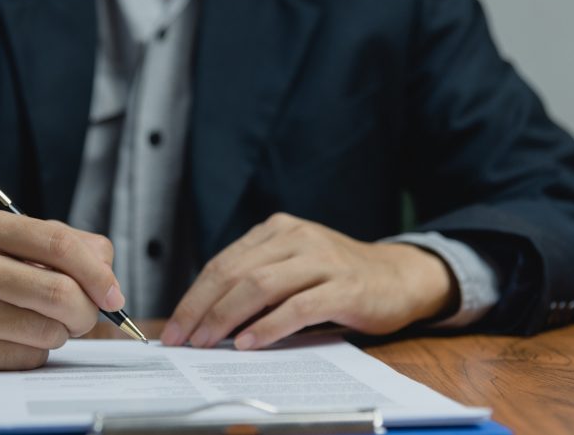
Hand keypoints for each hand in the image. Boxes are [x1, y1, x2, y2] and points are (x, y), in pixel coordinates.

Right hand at [0, 209, 123, 369]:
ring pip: (48, 331)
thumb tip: (109, 281)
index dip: (97, 272)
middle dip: (87, 310)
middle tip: (87, 314)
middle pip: (58, 293)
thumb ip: (72, 245)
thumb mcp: (18, 238)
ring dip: (63, 331)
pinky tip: (19, 336)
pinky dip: (39, 350)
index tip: (114, 294)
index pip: (58, 244)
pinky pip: (28, 357)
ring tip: (47, 320)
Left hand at [161, 213, 457, 350]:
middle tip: (182, 339)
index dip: (194, 296)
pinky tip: (249, 343)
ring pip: (260, 286)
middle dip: (202, 308)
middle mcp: (296, 238)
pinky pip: (298, 306)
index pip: (223, 262)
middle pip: (235, 272)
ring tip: (208, 343)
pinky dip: (269, 326)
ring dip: (227, 317)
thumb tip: (207, 317)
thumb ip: (256, 279)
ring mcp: (322, 260)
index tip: (176, 326)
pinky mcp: (344, 287)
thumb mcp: (293, 265)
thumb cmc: (336, 276)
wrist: (397, 276)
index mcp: (277, 230)